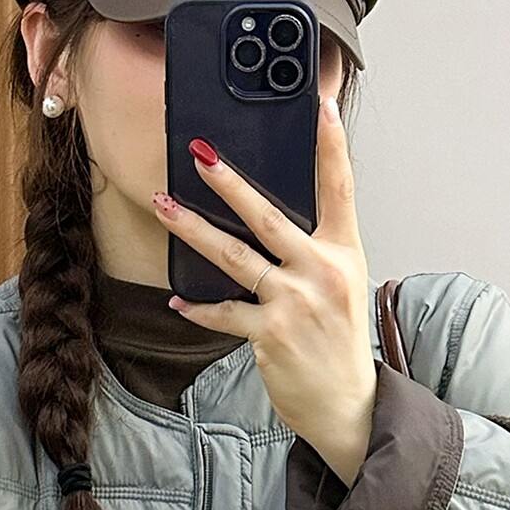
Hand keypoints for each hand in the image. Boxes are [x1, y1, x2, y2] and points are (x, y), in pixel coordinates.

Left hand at [153, 93, 376, 483]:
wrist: (346, 402)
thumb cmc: (338, 342)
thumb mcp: (341, 286)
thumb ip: (313, 251)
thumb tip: (268, 220)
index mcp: (342, 253)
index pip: (339, 189)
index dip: (330, 146)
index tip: (319, 107)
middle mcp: (320, 272)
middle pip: (268, 216)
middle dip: (229, 182)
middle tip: (199, 153)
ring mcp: (293, 303)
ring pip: (233, 256)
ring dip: (193, 228)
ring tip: (163, 205)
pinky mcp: (268, 334)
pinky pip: (222, 312)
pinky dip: (197, 307)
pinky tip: (177, 301)